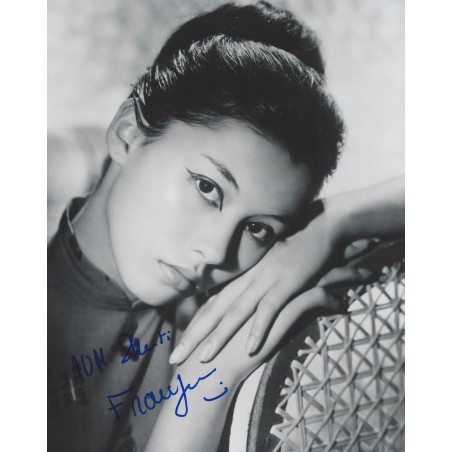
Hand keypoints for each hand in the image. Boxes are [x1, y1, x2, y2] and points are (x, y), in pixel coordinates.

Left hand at [169, 200, 372, 364]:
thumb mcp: (268, 267)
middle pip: (214, 310)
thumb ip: (254, 284)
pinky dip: (260, 328)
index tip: (178, 346)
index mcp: (241, 276)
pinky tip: (251, 349)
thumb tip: (241, 301)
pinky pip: (270, 308)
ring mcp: (265, 279)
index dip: (193, 327)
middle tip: (175, 358)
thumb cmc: (293, 248)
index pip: (211, 305)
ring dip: (220, 336)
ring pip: (237, 311)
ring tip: (204, 357)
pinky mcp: (286, 282)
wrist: (318, 226)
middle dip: (194, 335)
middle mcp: (247, 278)